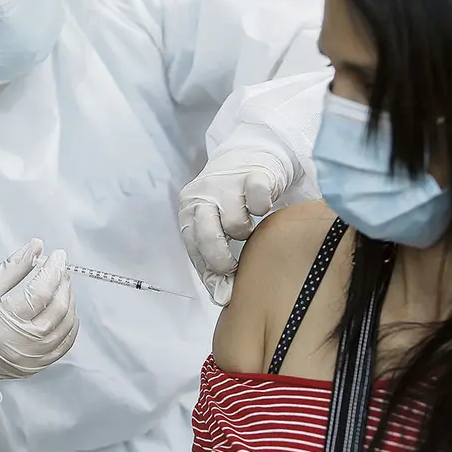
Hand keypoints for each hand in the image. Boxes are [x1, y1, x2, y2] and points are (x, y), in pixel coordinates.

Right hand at [0, 239, 78, 396]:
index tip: (57, 255)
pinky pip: (63, 344)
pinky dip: (68, 323)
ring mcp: (30, 361)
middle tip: (59, 266)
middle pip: (58, 309)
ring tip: (60, 284)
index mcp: (3, 327)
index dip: (53, 270)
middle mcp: (21, 348)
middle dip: (62, 283)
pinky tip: (62, 308)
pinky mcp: (34, 368)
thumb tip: (36, 247)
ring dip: (68, 301)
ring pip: (66, 327)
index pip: (40, 293)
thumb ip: (10, 268)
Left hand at [179, 151, 288, 304]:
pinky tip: (263, 208)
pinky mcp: (253, 175)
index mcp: (189, 212)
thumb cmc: (231, 199)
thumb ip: (213, 262)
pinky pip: (258, 201)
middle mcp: (203, 196)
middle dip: (222, 259)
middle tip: (237, 266)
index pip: (194, 250)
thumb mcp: (215, 228)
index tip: (226, 289)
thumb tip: (223, 297)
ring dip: (246, 231)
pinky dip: (263, 209)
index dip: (210, 273)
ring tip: (250, 225)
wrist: (250, 153)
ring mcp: (226, 184)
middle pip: (206, 236)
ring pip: (235, 223)